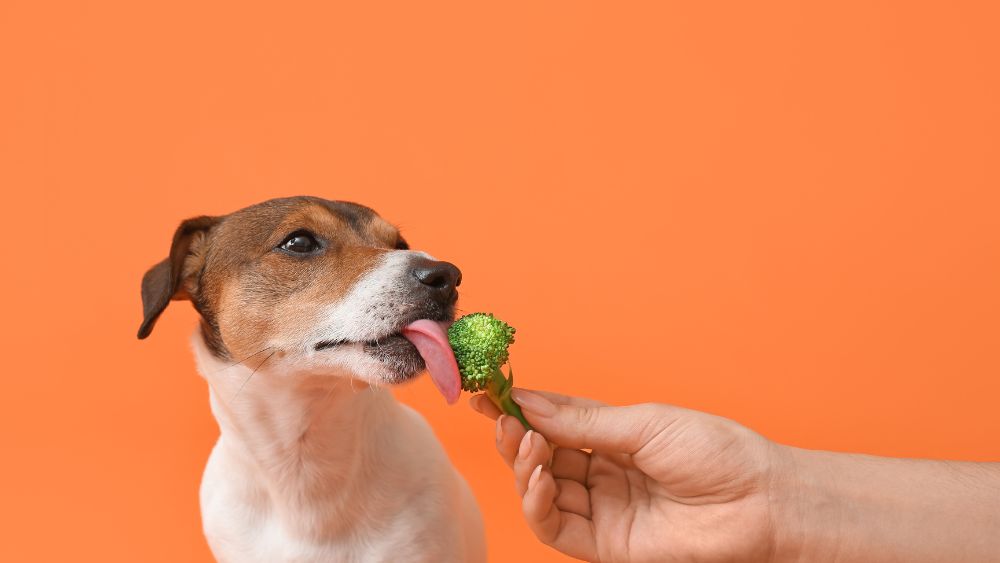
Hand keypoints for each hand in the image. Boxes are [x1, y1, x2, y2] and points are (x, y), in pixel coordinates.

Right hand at [470, 389, 784, 561]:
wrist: (759, 503)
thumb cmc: (716, 453)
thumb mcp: (643, 424)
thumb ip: (581, 422)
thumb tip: (528, 402)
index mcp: (616, 437)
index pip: (556, 422)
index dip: (522, 409)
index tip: (489, 394)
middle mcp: (605, 473)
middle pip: (543, 456)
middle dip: (518, 437)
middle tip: (501, 420)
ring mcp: (604, 509)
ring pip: (542, 491)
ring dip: (524, 467)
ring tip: (525, 444)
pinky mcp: (606, 544)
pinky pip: (556, 527)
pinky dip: (537, 503)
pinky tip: (538, 479)